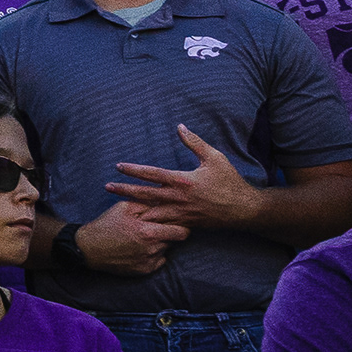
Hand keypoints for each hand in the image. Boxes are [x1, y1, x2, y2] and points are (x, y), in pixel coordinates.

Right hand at [72, 202, 184, 274]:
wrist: (88, 248)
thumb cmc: (106, 225)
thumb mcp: (124, 207)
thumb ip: (147, 204)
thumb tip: (164, 201)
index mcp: (149, 232)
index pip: (182, 232)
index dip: (181, 226)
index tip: (176, 222)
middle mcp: (152, 249)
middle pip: (174, 241)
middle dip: (169, 233)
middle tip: (156, 228)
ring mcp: (149, 261)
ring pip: (165, 250)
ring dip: (159, 243)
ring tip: (143, 238)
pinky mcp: (144, 271)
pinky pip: (159, 261)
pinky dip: (154, 255)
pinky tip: (140, 248)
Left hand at [109, 127, 261, 232]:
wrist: (245, 209)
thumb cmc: (230, 181)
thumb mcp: (214, 157)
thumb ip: (194, 142)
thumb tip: (180, 126)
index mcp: (183, 180)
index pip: (151, 174)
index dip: (133, 170)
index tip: (118, 167)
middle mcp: (179, 198)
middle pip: (145, 194)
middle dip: (124, 191)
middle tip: (107, 188)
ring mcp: (183, 213)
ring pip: (152, 212)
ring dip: (134, 209)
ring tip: (117, 208)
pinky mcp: (187, 223)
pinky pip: (165, 224)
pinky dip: (151, 224)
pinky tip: (140, 224)